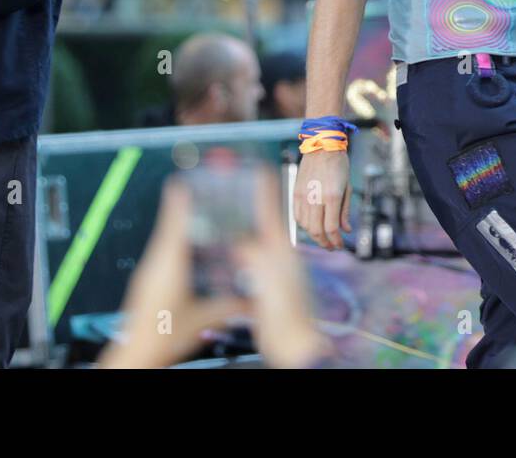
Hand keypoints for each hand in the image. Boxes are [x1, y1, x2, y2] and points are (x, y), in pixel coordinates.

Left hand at [96, 179, 247, 368]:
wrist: (136, 354)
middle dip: (184, 207)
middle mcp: (155, 263)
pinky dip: (174, 240)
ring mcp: (149, 271)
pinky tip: (185, 246)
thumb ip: (231, 307)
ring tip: (194, 212)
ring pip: (164, 238)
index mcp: (169, 265)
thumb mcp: (204, 319)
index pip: (175, 222)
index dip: (181, 200)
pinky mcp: (148, 280)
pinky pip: (162, 251)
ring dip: (178, 224)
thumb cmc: (161, 336)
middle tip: (196, 191)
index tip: (185, 179)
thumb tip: (253, 301)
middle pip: (169, 225)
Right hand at [234, 168, 331, 368]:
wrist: (294, 346)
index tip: (259, 168)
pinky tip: (224, 258)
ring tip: (222, 222)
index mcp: (281, 250)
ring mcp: (271, 274)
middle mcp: (278, 258)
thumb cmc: (288, 315)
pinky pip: (246, 266)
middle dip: (247, 207)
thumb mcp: (269, 278)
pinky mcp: (263, 290)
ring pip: (251, 244)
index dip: (264, 189)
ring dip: (239, 232)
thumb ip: (254, 256)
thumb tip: (239, 242)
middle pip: (260, 224)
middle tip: (231, 192)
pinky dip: (235, 257)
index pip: (271, 211)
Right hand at [293, 148, 350, 249]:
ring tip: (323, 237)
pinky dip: (304, 225)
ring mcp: (303, 196)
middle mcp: (316, 198)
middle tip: (331, 246)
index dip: (336, 241)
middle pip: (316, 231)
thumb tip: (346, 230)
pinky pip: (297, 216)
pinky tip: (311, 225)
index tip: (340, 246)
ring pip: (306, 226)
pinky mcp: (296, 192)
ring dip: (314, 235)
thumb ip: (345, 211)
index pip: (331, 229)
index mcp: (332, 196)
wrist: (322, 145)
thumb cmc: (338, 165)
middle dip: (325, 243)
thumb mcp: (347, 187)